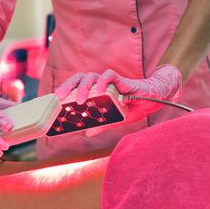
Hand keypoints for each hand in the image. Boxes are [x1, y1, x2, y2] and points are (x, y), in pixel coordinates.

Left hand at [55, 64, 181, 117]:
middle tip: (59, 98)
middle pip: (79, 79)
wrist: (155, 99)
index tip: (54, 101)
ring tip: (80, 100)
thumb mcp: (118, 119)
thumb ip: (103, 124)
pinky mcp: (122, 80)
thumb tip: (87, 133)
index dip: (65, 92)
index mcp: (98, 92)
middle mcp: (101, 85)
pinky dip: (103, 81)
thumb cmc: (136, 107)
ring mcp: (111, 82)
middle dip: (67, 86)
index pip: (77, 88)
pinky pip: (109, 75)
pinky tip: (100, 90)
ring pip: (91, 76)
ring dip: (83, 87)